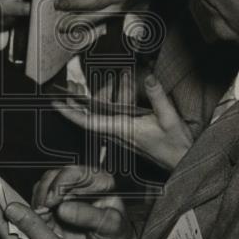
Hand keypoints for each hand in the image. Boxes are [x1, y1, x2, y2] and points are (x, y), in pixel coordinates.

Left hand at [0, 189, 100, 238]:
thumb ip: (31, 226)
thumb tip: (10, 207)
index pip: (1, 225)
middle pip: (8, 225)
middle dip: (0, 207)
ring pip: (21, 228)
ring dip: (15, 212)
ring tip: (8, 196)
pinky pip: (36, 233)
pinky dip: (32, 220)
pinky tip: (35, 216)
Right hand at [32, 165, 136, 238]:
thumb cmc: (116, 236)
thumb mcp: (109, 225)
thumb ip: (88, 215)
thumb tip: (63, 209)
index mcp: (98, 181)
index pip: (75, 172)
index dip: (60, 183)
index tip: (52, 200)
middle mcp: (80, 183)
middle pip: (54, 176)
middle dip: (45, 192)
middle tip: (43, 210)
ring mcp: (65, 194)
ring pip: (43, 186)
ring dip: (38, 201)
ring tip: (42, 217)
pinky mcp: (54, 206)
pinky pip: (38, 202)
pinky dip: (35, 210)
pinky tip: (40, 221)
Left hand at [54, 74, 192, 169]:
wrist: (183, 162)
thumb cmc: (175, 146)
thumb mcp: (170, 118)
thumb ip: (158, 97)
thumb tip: (148, 76)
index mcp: (123, 130)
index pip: (89, 122)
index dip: (71, 113)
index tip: (56, 103)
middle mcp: (118, 133)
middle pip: (89, 117)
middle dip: (76, 102)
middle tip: (66, 86)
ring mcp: (122, 135)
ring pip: (101, 115)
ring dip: (94, 98)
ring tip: (91, 81)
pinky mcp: (128, 134)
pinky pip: (111, 117)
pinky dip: (109, 102)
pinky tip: (117, 89)